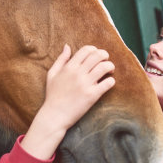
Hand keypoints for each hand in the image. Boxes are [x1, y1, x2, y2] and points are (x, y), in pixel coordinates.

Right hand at [21, 45, 115, 159]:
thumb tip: (67, 46)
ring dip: (110, 66)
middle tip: (106, 60)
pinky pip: (108, 83)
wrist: (54, 115)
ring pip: (105, 67)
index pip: (86, 50)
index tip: (96, 55)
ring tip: (110, 70)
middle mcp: (78, 73)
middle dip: (105, 55)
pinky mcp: (92, 95)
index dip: (94, 49)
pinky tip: (108, 83)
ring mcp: (85, 84)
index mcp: (69, 67)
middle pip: (97, 56)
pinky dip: (111, 81)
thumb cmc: (52, 95)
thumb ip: (60, 59)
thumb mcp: (52, 74)